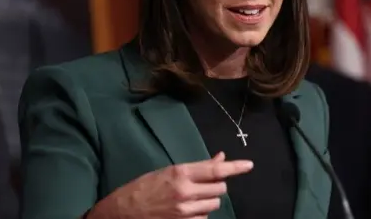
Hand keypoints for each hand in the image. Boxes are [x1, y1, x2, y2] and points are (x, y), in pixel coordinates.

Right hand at [88, 152, 252, 217]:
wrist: (121, 213)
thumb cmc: (143, 188)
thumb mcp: (168, 171)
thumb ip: (197, 167)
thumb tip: (221, 158)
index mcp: (180, 173)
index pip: (216, 170)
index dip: (235, 167)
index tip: (249, 165)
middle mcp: (185, 192)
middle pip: (220, 188)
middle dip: (215, 186)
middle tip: (202, 185)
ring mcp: (184, 212)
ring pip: (213, 204)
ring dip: (208, 201)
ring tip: (190, 199)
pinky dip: (200, 215)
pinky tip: (185, 212)